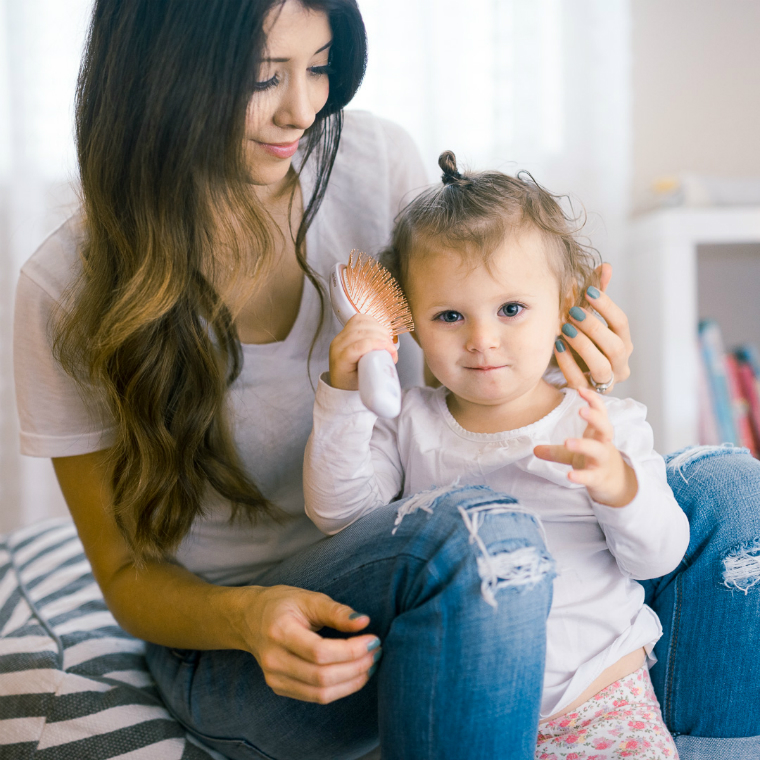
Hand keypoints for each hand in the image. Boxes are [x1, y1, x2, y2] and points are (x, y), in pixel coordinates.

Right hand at [239, 584, 380, 703]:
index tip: (373, 639)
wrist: (249, 618)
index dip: (351, 650)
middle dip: (356, 667)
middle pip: (322, 677)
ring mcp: (274, 678)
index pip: (319, 652)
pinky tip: (355, 674)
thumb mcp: (308, 598)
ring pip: (320, 694)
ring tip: (371, 664)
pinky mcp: (280, 688)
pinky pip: (315, 697)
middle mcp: (274, 660)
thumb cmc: (282, 604)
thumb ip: (336, 611)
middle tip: (377, 652)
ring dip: (352, 682)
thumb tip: (364, 622)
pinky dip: (340, 689)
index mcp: (279, 632)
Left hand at [329, 314, 397, 390]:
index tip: (389, 348)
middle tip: (392, 348)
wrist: (341, 381)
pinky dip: (371, 321)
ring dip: (378, 328)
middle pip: (360, 332)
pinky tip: (379, 329)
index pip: (357, 347)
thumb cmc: (352, 383)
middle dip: (381, 336)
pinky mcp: (345, 331)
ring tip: (387, 340)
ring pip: (360, 323)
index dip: (375, 344)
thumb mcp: (363, 382)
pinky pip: (358, 319)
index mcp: (340, 361)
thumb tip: (391, 359)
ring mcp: (340, 337)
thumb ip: (375, 371)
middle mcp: (338, 346)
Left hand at [533, 388, 637, 506]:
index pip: (601, 412)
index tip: (581, 389)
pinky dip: (581, 476)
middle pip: (606, 428)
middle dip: (595, 418)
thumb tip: (534, 449)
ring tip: (567, 441)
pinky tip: (569, 475)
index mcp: (597, 434)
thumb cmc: (594, 461)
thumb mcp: (574, 453)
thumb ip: (555, 450)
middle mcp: (603, 445)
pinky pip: (591, 476)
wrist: (615, 484)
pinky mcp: (599, 478)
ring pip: (598, 451)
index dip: (594, 401)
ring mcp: (602, 462)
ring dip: (584, 445)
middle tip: (581, 410)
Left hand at [554, 263, 632, 391]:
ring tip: (565, 329)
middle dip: (594, 328)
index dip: (606, 306)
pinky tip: (556, 347)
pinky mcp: (587, 392)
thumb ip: (596, 294)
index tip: (589, 291)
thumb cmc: (582, 340)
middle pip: (615, 347)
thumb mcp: (588, 317)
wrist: (569, 372)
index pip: (622, 323)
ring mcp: (605, 381)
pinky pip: (579, 381)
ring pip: (601, 368)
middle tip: (573, 312)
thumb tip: (605, 266)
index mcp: (623, 342)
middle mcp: (620, 364)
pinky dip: (568, 364)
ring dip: (584, 347)